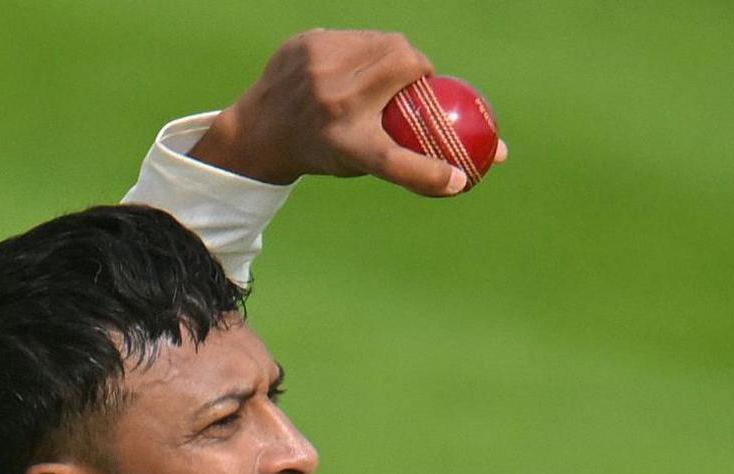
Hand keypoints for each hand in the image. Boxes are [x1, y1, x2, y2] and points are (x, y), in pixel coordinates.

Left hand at [187, 30, 505, 196]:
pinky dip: (364, 48)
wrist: (259, 131)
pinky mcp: (306, 43)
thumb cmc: (325, 149)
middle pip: (404, 66)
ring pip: (385, 42)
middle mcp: (332, 105)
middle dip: (420, 68)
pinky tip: (353, 64)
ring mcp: (317, 69)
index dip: (429, 172)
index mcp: (346, 145)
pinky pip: (356, 37)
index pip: (395, 161)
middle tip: (421, 81)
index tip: (462, 176)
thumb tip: (473, 171)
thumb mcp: (363, 164)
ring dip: (395, 55)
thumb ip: (415, 164)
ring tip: (390, 71)